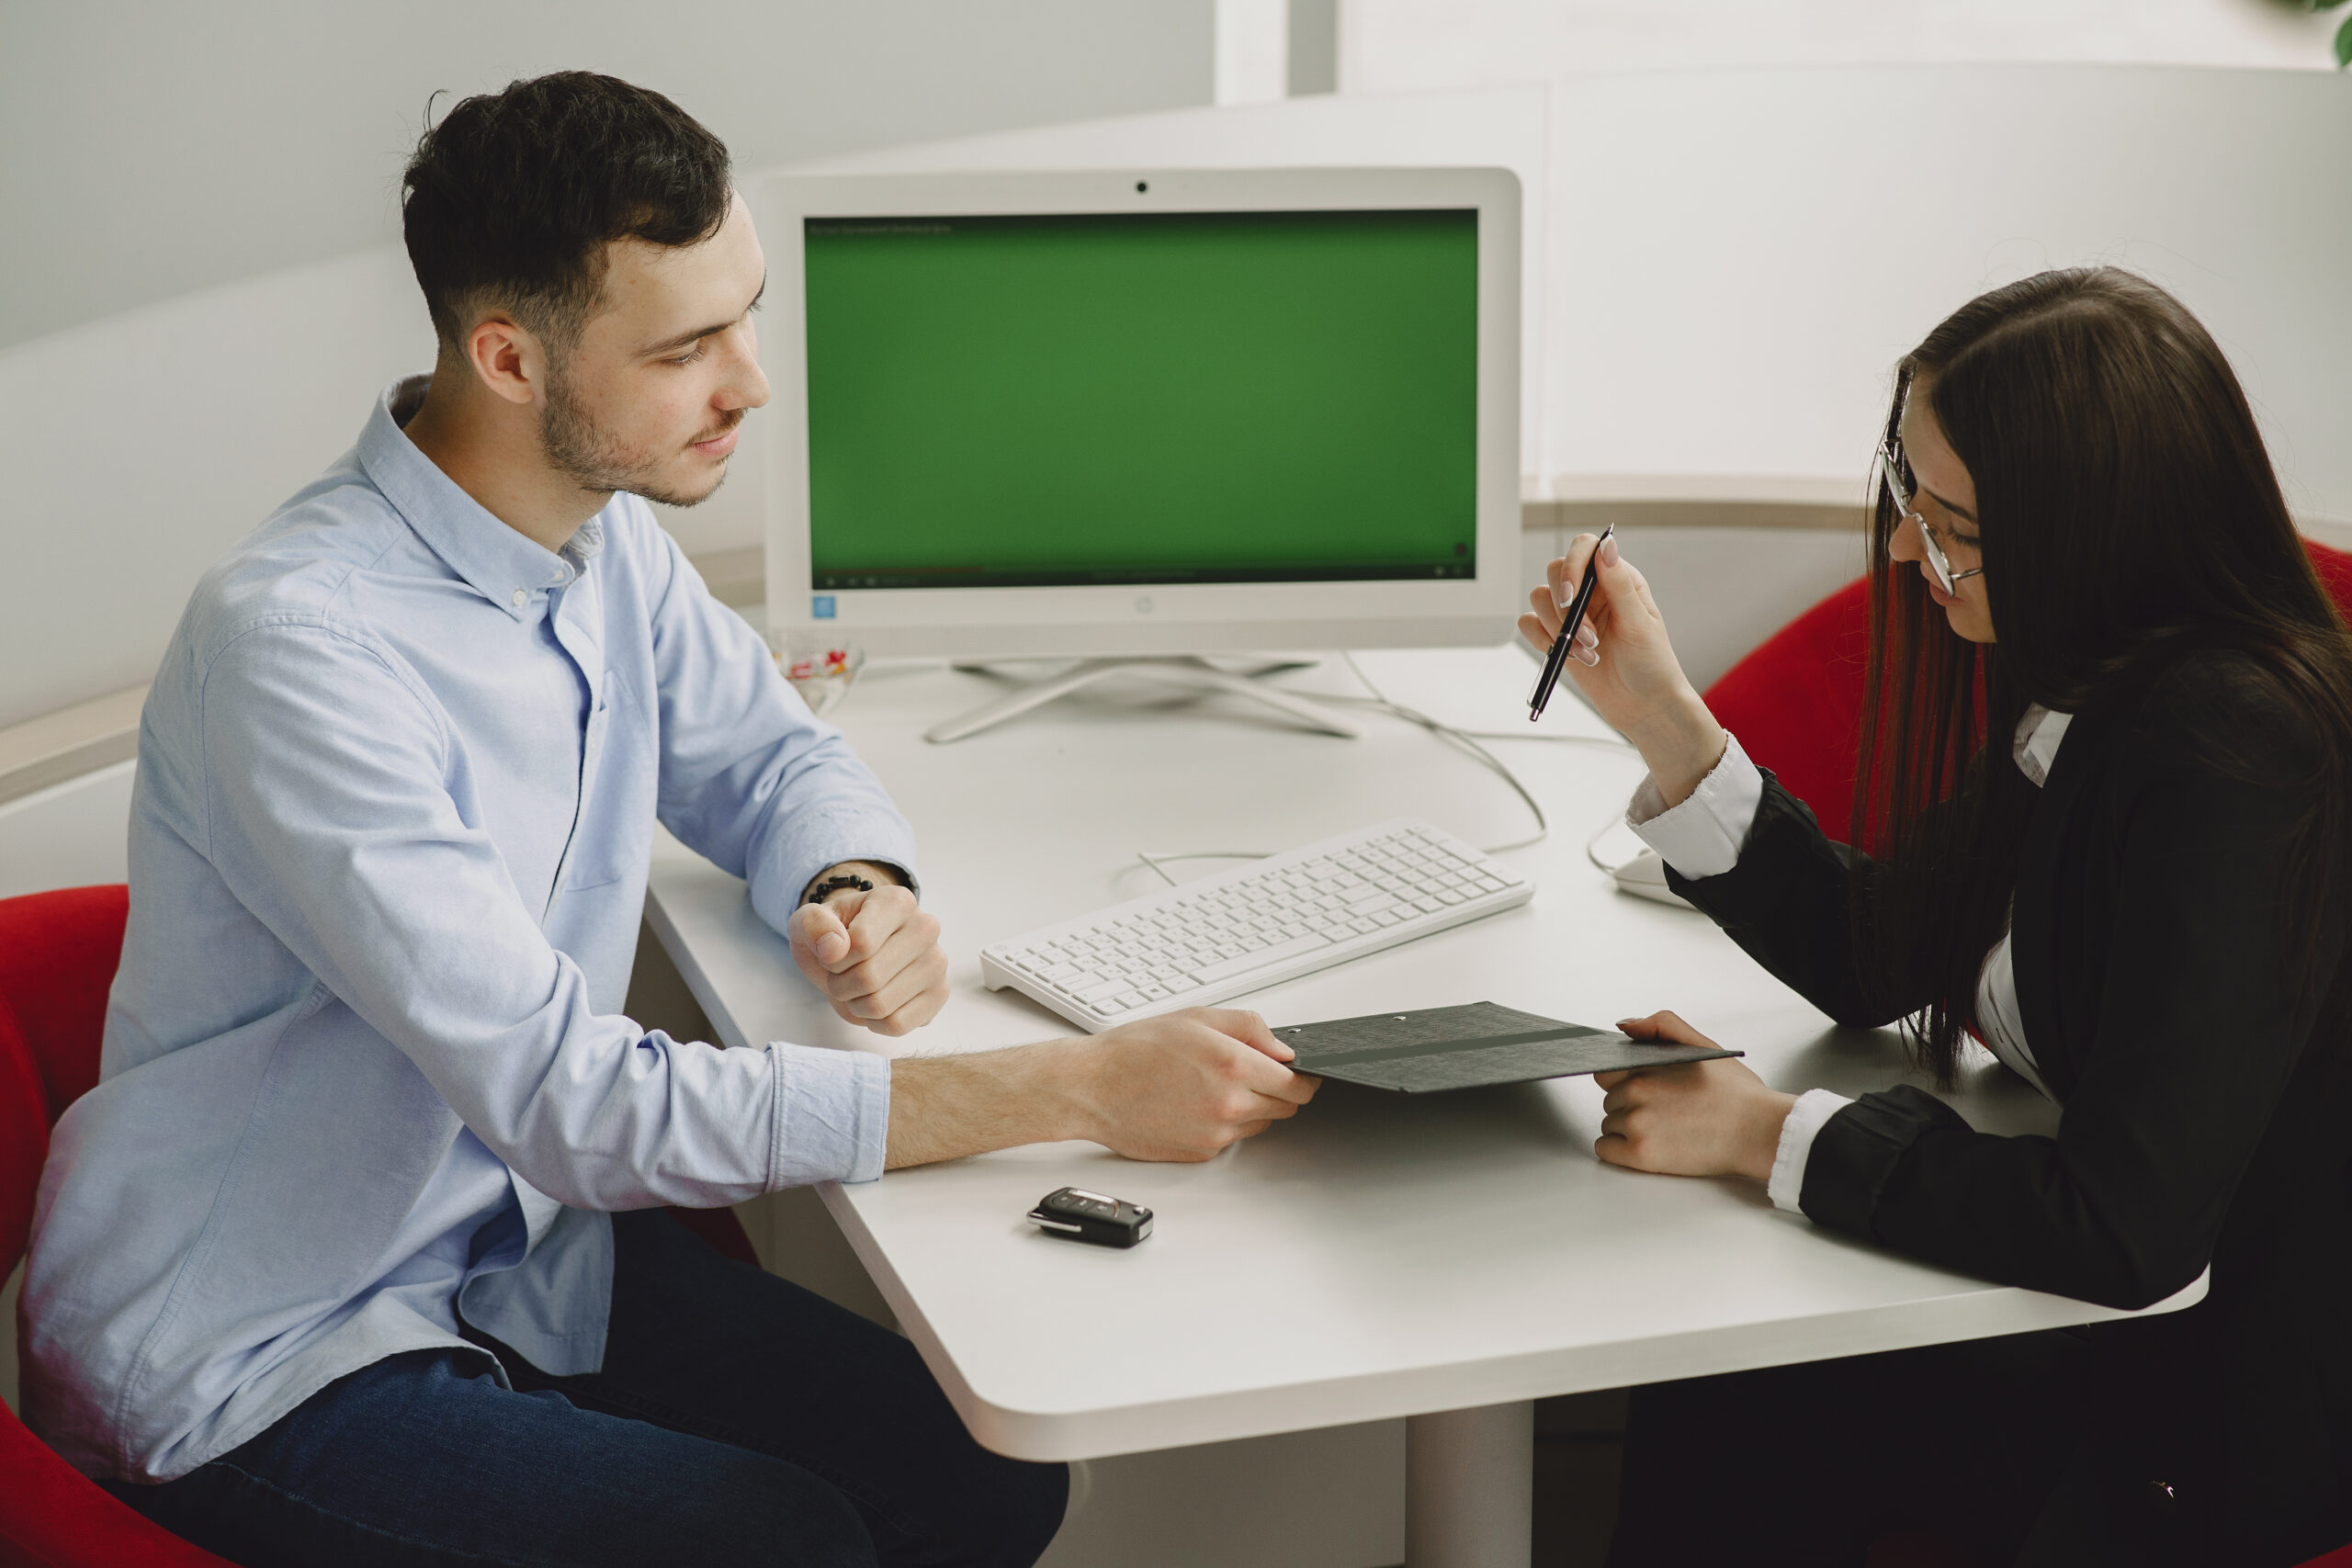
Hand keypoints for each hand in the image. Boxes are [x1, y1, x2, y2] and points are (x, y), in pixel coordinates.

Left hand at [787, 868, 948, 1036]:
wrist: (857, 953)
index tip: (832, 953)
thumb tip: (834, 949)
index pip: (860, 944)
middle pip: (869, 978)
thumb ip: (813, 925)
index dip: (833, 959)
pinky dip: (875, 1022)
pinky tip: (876, 1005)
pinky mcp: (940, 994)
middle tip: (841, 976)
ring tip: (858, 989)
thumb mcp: (809, 922)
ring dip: (856, 1005)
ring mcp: (937, 962)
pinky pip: (898, 1025)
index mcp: (897, 901)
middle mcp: (926, 927)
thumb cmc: (835, 935)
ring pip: (882, 1005)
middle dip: (841, 985)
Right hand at [1069, 1007, 1319, 1161]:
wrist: (1093, 1088)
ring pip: (1260, 1124)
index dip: (1304, 1077)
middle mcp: (1229, 1105)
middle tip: (1251, 1073)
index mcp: (1233, 1066)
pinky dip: (1224, 1124)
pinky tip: (1195, 1104)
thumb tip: (1283, 1049)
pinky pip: (1231, 1139)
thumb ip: (1250, 1028)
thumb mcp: (1197, 1018)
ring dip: (1251, 1107)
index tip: (1302, 1073)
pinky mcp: (1201, 1153)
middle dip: (1277, 1090)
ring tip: (1211, 1085)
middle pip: (1285, 1107)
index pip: (1297, 1084)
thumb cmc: (1135, 1051)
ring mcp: (1216, 1134)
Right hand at [1518, 532, 1726, 805]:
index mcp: (1618, 578)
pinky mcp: (1557, 636)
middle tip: (1588, 637)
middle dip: (1565, 608)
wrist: (1643, 706)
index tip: (1572, 598)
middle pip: (1556, 572)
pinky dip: (1541, 641)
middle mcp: (1593, 591)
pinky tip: (1569, 657)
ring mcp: (1574, 614)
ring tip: (1588, 653)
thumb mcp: (1640, 624)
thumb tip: (1606, 543)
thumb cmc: (1652, 665)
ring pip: (1540, 599)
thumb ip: (1620, 584)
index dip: (1572, 566)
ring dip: (1559, 630)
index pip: (1585, 548)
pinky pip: (1530, 623)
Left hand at [1592, 1011, 1794, 1182]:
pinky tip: (1649, 1145)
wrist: (1758, 1132)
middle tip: (1665, 1110)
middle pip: (1610, 1100)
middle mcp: (1635, 1093)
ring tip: (1665, 1129)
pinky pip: (1605, 1150)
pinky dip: (1620, 1150)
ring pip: (1610, 1125)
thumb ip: (1661, 1026)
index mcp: (1645, 1067)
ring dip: (1627, 1128)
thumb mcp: (1701, 1045)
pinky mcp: (1641, 1155)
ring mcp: (1637, 1125)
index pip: (1605, 1071)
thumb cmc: (1735, 1093)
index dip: (1622, 1079)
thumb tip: (1625, 1027)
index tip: (1642, 1088)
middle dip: (1629, 1104)